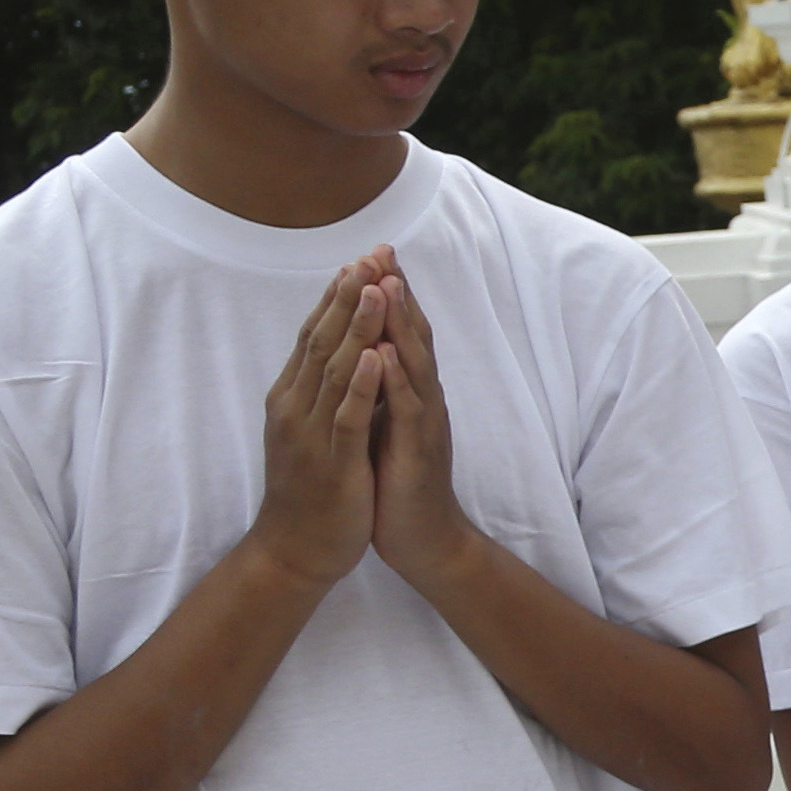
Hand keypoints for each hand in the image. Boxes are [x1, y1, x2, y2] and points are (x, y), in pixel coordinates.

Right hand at [249, 257, 389, 590]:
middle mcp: (295, 406)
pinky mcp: (332, 460)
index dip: (337, 297)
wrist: (296, 548)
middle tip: (369, 255)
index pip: (314, 335)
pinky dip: (361, 384)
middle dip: (347, 296)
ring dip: (355, 326)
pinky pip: (346, 416)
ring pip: (333, 369)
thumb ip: (323, 393)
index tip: (360, 259)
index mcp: (292, 397)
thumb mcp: (314, 430)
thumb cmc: (312, 489)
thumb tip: (343, 355)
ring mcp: (310, 432)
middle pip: (322, 339)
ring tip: (374, 286)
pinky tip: (376, 356)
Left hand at [363, 259, 477, 590]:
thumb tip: (365, 353)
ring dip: (400, 324)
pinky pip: (406, 410)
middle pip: (412, 335)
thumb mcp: (387, 427)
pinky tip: (383, 353)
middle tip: (383, 249)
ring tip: (386, 284)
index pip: (400, 333)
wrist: (425, 541)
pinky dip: (395, 379)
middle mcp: (423, 400)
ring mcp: (424, 424)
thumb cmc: (400, 485)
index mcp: (411, 393)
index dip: (388, 294)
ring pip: (413, 364)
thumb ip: (382, 390)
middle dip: (396, 292)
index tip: (372, 254)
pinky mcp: (418, 452)